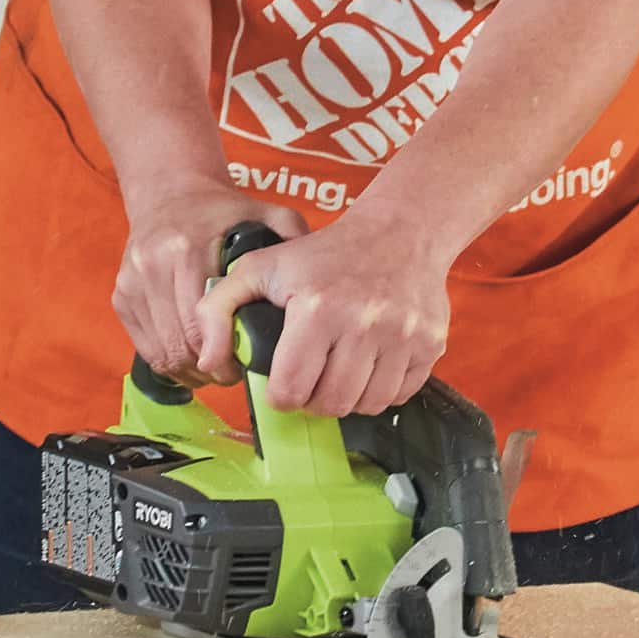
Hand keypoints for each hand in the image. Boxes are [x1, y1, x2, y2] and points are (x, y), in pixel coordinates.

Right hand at [115, 180, 307, 386]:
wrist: (169, 190)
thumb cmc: (223, 210)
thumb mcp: (264, 212)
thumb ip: (292, 235)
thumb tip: (311, 280)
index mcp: (188, 248)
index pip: (201, 324)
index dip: (222, 357)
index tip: (239, 367)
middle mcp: (154, 265)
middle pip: (181, 345)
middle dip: (209, 369)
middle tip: (232, 373)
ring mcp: (132, 282)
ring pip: (161, 352)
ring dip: (189, 370)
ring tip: (214, 368)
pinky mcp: (121, 295)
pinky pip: (145, 347)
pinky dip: (169, 361)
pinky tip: (192, 358)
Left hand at [195, 213, 451, 415]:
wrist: (401, 232)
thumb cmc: (325, 254)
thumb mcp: (260, 266)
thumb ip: (218, 308)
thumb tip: (210, 361)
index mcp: (317, 308)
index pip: (291, 389)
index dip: (281, 395)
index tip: (284, 383)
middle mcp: (363, 324)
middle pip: (330, 404)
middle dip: (314, 400)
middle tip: (312, 380)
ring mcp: (401, 337)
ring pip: (366, 405)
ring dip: (348, 398)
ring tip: (339, 372)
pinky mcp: (429, 345)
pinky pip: (399, 395)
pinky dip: (381, 391)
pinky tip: (369, 367)